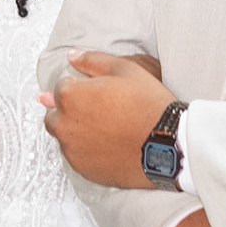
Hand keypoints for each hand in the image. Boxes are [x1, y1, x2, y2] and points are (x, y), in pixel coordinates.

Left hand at [40, 50, 176, 188]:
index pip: (61, 88)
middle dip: (71, 111)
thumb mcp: (125, 69)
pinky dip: (87, 151)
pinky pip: (77, 157)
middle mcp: (64, 125)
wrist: (170, 144)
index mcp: (70, 96)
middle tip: (100, 111)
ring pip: (65, 137)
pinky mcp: (83, 170)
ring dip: (77, 131)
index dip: (81, 88)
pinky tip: (109, 146)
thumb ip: (92, 61)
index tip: (98, 93)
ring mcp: (72, 150)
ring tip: (108, 129)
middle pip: (55, 114)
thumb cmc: (149, 105)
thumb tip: (72, 56)